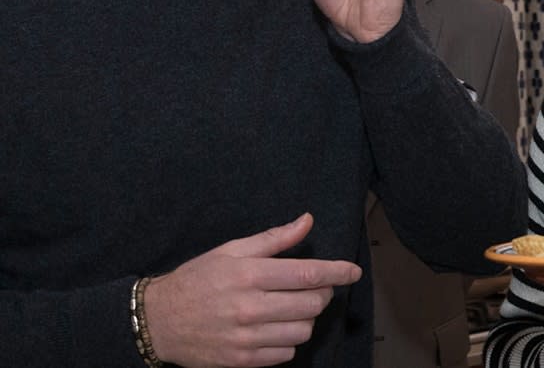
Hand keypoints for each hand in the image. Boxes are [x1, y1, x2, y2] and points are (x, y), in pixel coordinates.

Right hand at [144, 213, 361, 367]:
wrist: (158, 321)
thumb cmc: (198, 278)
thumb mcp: (233, 250)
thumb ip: (274, 238)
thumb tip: (307, 221)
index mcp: (250, 274)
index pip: (308, 275)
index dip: (337, 272)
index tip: (352, 271)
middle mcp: (251, 307)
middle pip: (311, 304)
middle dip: (322, 293)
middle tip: (313, 286)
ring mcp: (246, 337)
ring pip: (303, 331)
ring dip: (307, 318)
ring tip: (293, 307)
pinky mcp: (241, 361)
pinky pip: (285, 354)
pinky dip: (289, 341)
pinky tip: (276, 327)